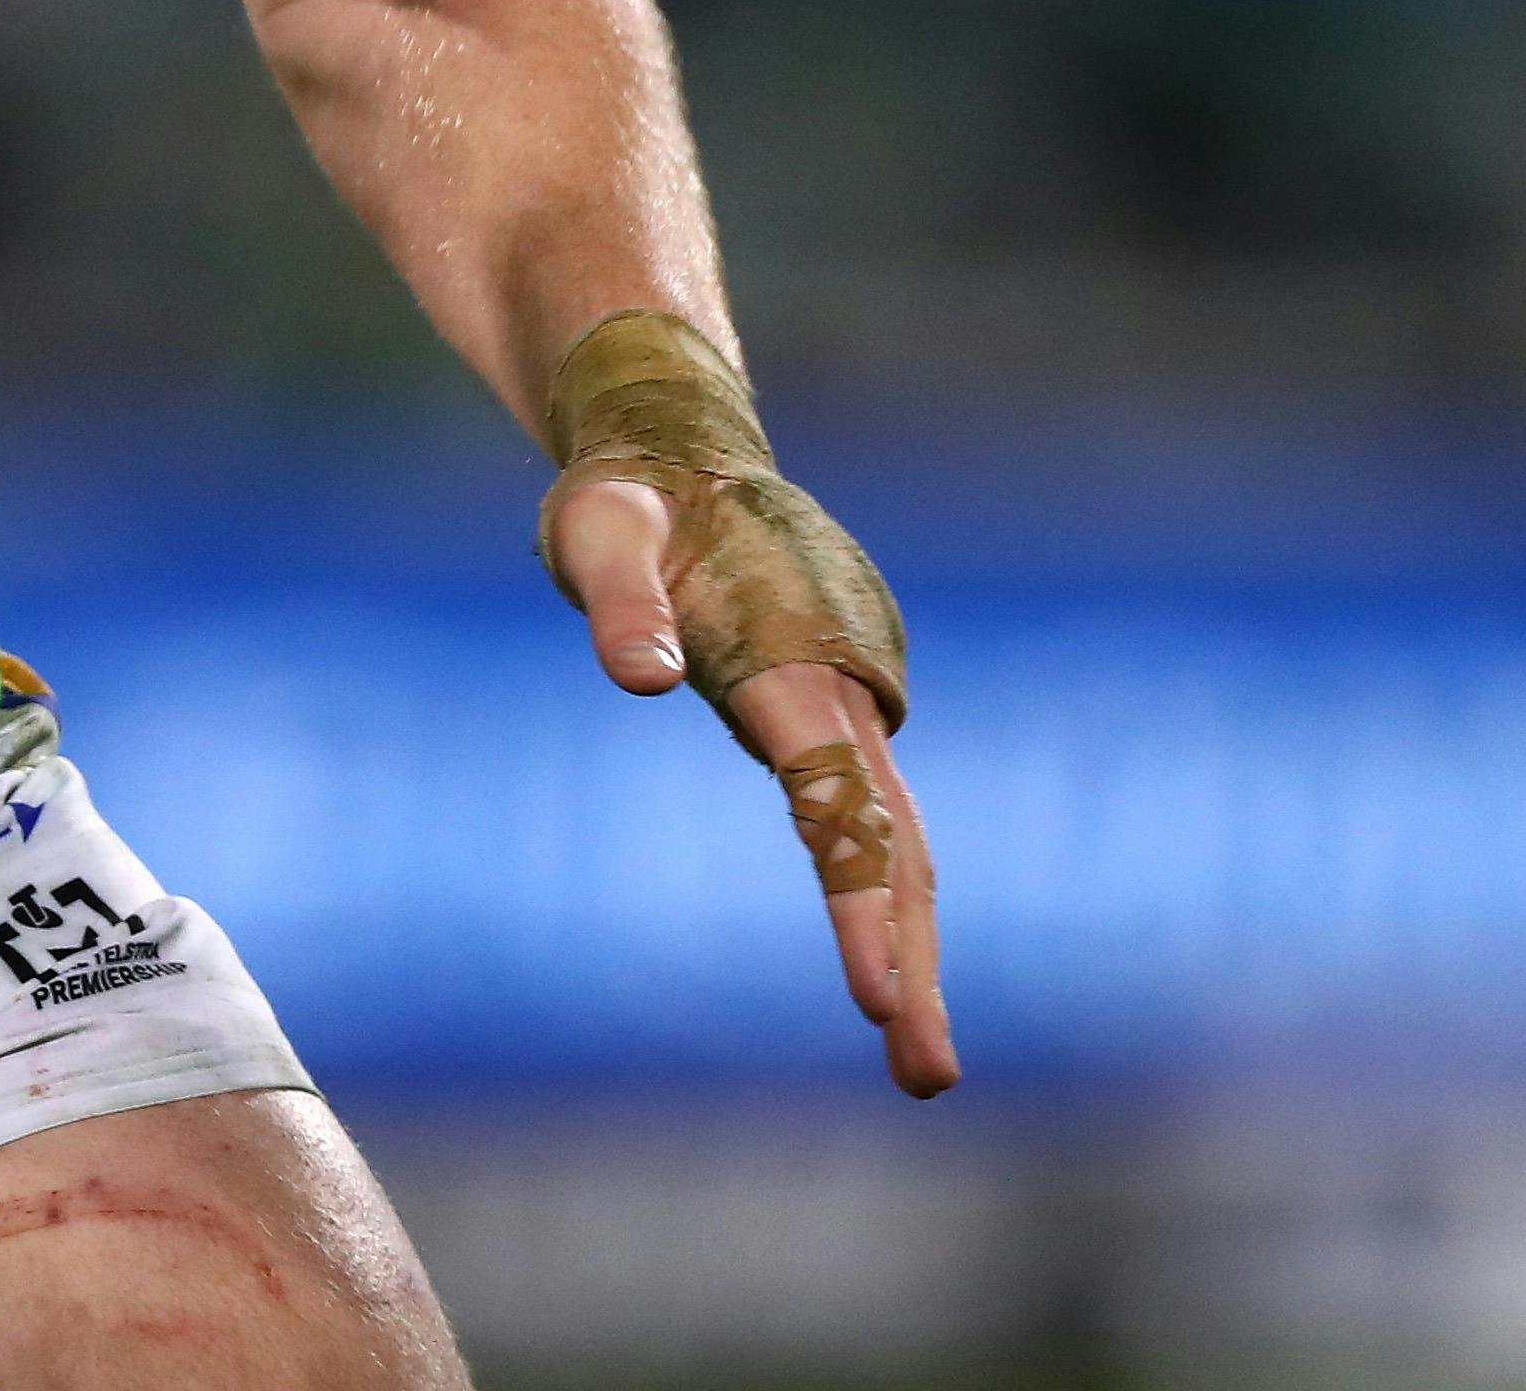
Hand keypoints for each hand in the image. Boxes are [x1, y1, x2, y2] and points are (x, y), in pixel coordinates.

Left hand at [550, 472, 960, 1098]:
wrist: (680, 446)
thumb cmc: (627, 497)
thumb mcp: (598, 532)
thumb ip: (623, 602)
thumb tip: (647, 679)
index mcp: (793, 659)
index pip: (835, 805)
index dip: (858, 906)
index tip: (875, 1000)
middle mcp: (846, 682)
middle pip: (892, 846)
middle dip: (912, 964)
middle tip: (927, 1079)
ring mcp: (858, 691)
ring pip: (896, 837)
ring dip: (911, 944)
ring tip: (919, 1065)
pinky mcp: (843, 703)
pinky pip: (874, 813)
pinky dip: (891, 893)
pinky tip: (893, 963)